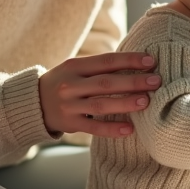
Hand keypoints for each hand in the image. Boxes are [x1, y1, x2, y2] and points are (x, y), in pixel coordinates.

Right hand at [38, 52, 159, 136]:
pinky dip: (112, 129)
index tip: (151, 60)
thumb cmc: (65, 82)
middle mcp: (70, 85)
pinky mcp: (70, 124)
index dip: (129, 60)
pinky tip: (130, 129)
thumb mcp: (76, 69)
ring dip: (125, 103)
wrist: (33, 103)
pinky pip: (94, 128)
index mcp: (74, 66)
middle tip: (156, 81)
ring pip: (100, 105)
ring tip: (146, 101)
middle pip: (106, 83)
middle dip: (133, 81)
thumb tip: (137, 60)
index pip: (106, 61)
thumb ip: (100, 66)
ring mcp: (69, 106)